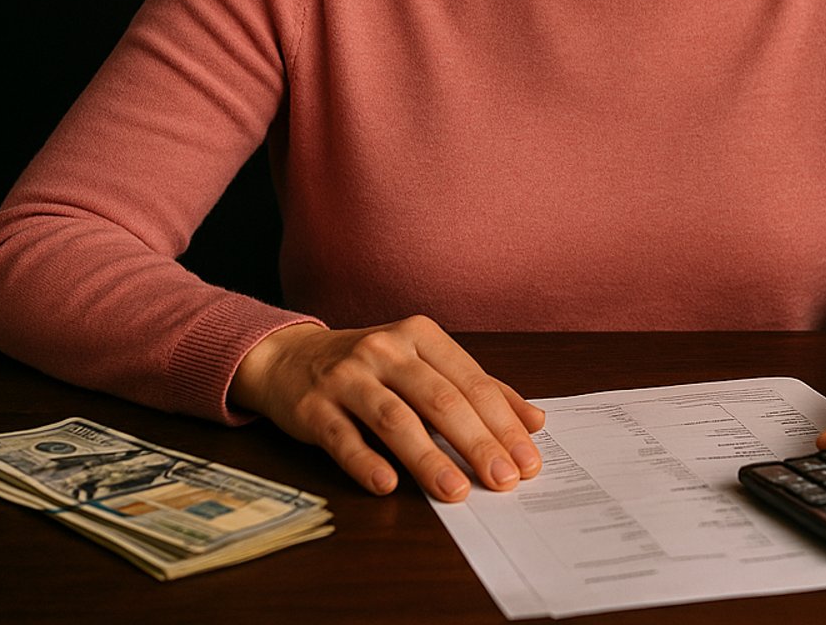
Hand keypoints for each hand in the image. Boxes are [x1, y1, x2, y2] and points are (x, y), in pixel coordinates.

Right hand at [228, 315, 544, 501]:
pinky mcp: (313, 407)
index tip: (527, 460)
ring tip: (456, 490)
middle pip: (440, 399)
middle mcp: (386, 349)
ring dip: (428, 458)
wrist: (290, 358)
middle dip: (477, 442)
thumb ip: (478, 389)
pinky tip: (387, 484)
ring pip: (395, 419)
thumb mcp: (425, 364)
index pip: (472, 382)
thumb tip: (535, 421)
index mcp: (421, 336)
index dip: (503, 423)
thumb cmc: (371, 367)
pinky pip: (342, 437)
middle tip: (504, 479)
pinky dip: (365, 461)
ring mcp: (347, 376)